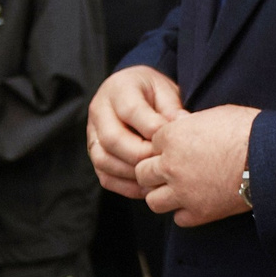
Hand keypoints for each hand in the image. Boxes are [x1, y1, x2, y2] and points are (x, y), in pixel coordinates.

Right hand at [89, 65, 183, 198]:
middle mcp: (99, 112)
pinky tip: (147, 186)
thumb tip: (182, 125)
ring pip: (104, 161)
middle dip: (141, 154)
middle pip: (112, 139)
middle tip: (164, 160)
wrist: (133, 91)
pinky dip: (126, 186)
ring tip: (158, 177)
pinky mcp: (95, 155)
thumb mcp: (165, 89)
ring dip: (132, 173)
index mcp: (118, 89)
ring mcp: (93, 135)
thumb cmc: (152, 92)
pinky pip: (105, 176)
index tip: (173, 138)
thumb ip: (171, 108)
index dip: (153, 128)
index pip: (130, 111)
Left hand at [135, 104, 258, 226]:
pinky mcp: (200, 212)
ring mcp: (183, 192)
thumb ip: (189, 125)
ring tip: (180, 189)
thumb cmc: (249, 129)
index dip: (165, 145)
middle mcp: (171, 166)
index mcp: (172, 137)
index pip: (151, 144)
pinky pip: (178, 218)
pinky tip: (198, 201)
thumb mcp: (215, 115)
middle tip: (173, 170)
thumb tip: (182, 129)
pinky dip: (185, 212)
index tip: (180, 147)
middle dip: (155, 171)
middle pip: (143, 174)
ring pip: (153, 200)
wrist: (272, 156)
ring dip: (164, 194)